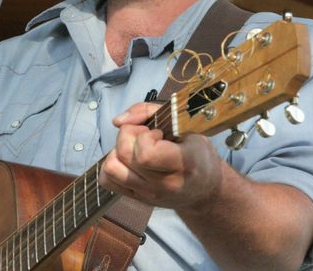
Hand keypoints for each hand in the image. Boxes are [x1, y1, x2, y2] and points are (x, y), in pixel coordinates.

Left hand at [100, 102, 222, 212]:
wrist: (205, 191)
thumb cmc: (197, 153)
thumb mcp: (185, 125)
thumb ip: (150, 111)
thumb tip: (118, 121)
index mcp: (183, 163)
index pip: (145, 154)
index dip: (145, 136)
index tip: (158, 133)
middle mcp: (164, 184)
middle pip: (123, 154)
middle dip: (129, 135)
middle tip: (146, 136)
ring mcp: (148, 194)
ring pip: (110, 167)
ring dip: (118, 151)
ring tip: (136, 149)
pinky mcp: (136, 199)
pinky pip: (107, 180)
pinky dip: (113, 165)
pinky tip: (129, 160)